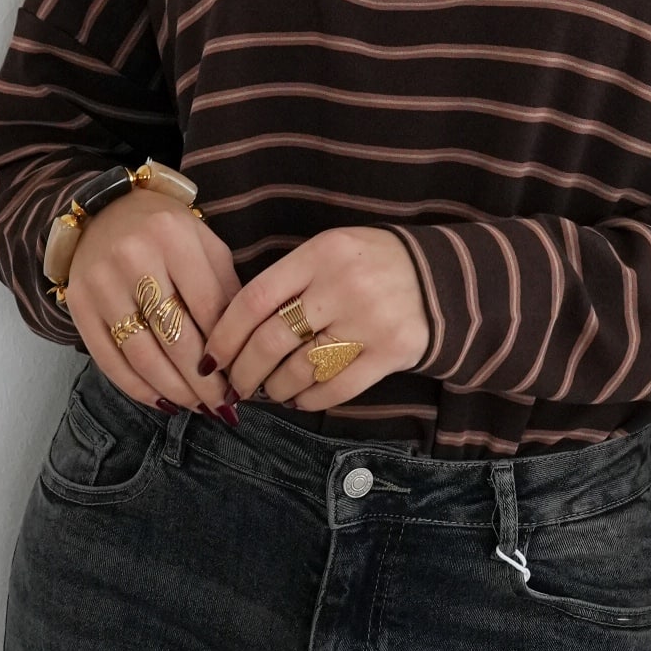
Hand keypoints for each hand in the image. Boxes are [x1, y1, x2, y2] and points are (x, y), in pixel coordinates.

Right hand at [66, 196, 241, 414]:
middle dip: (203, 381)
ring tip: (198, 407)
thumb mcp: (203, 243)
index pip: (207, 306)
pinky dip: (138, 388)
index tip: (242, 378)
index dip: (226, 349)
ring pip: (142, 355)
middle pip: (175, 336)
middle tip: (223, 405)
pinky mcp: (78, 305)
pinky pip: (109, 360)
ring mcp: (101, 283)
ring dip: (174, 390)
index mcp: (173, 236)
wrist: (103, 211)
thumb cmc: (164, 231)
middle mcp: (133, 257)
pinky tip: (162, 400)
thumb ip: (225, 287)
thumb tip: (242, 348)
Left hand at [207, 227, 431, 414]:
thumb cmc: (369, 264)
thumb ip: (289, 280)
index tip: (210, 357)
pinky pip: (336, 388)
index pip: (255, 298)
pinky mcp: (390, 352)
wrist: (440, 277)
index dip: (225, 334)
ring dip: (275, 388)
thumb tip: (236, 330)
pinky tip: (300, 398)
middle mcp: (342, 285)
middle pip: (272, 340)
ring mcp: (368, 321)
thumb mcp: (330, 250)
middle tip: (234, 385)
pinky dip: (309, 400)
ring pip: (300, 369)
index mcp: (321, 253)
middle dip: (243, 371)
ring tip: (270, 390)